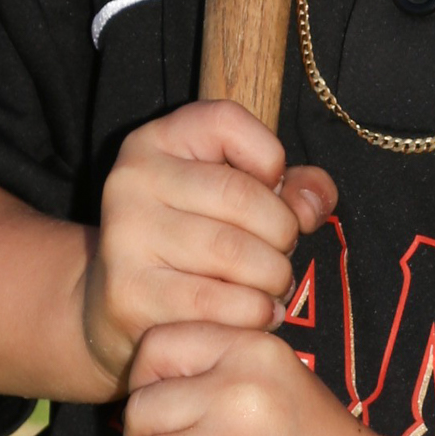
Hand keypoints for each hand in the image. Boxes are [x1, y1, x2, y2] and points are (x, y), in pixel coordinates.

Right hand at [82, 102, 336, 388]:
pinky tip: (258, 314)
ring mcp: (124, 237)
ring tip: (273, 287)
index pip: (225, 121)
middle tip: (282, 255)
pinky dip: (254, 313)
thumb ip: (291, 189)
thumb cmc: (193, 245)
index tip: (271, 190)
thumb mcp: (239, 199)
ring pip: (234, 253)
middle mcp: (131, 181)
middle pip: (240, 195)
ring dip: (273, 278)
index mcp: (154, 142)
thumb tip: (314, 204)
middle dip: (282, 233)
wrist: (121, 307)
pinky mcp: (129, 293)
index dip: (269, 157)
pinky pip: (217, 303)